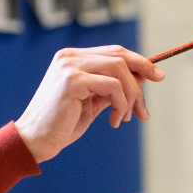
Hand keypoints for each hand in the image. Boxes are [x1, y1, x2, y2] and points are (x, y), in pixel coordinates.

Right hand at [15, 46, 163, 162]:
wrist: (35, 141)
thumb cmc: (62, 124)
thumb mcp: (93, 102)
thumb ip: (113, 89)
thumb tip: (143, 77)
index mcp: (73, 58)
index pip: (115, 52)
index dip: (139, 62)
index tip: (157, 76)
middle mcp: (70, 57)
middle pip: (120, 56)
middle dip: (142, 77)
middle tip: (146, 106)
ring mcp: (70, 66)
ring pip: (119, 70)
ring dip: (131, 96)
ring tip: (126, 118)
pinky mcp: (72, 81)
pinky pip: (112, 87)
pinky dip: (121, 105)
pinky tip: (114, 121)